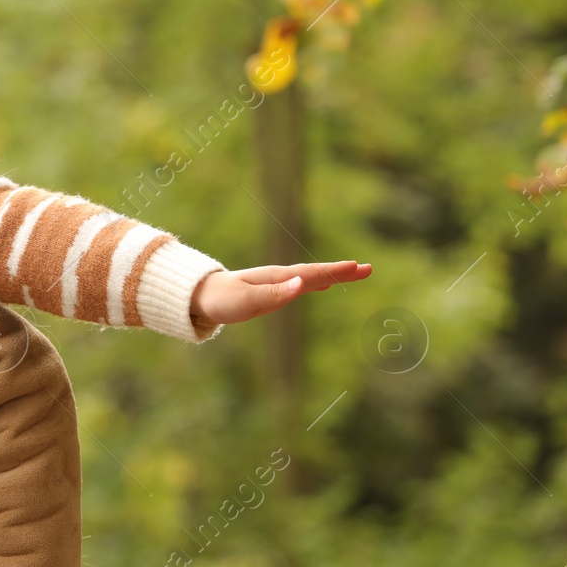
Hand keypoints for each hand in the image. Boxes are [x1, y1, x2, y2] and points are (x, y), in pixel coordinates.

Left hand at [190, 261, 371, 325]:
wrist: (199, 297)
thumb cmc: (221, 300)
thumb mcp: (246, 300)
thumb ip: (273, 294)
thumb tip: (301, 284)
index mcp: (276, 277)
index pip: (311, 274)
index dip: (334, 271)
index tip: (358, 267)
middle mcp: (278, 277)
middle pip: (316, 273)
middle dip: (341, 271)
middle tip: (368, 268)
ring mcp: (275, 283)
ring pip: (310, 278)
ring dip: (332, 275)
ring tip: (356, 272)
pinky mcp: (270, 291)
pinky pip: (300, 285)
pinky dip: (316, 283)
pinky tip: (322, 285)